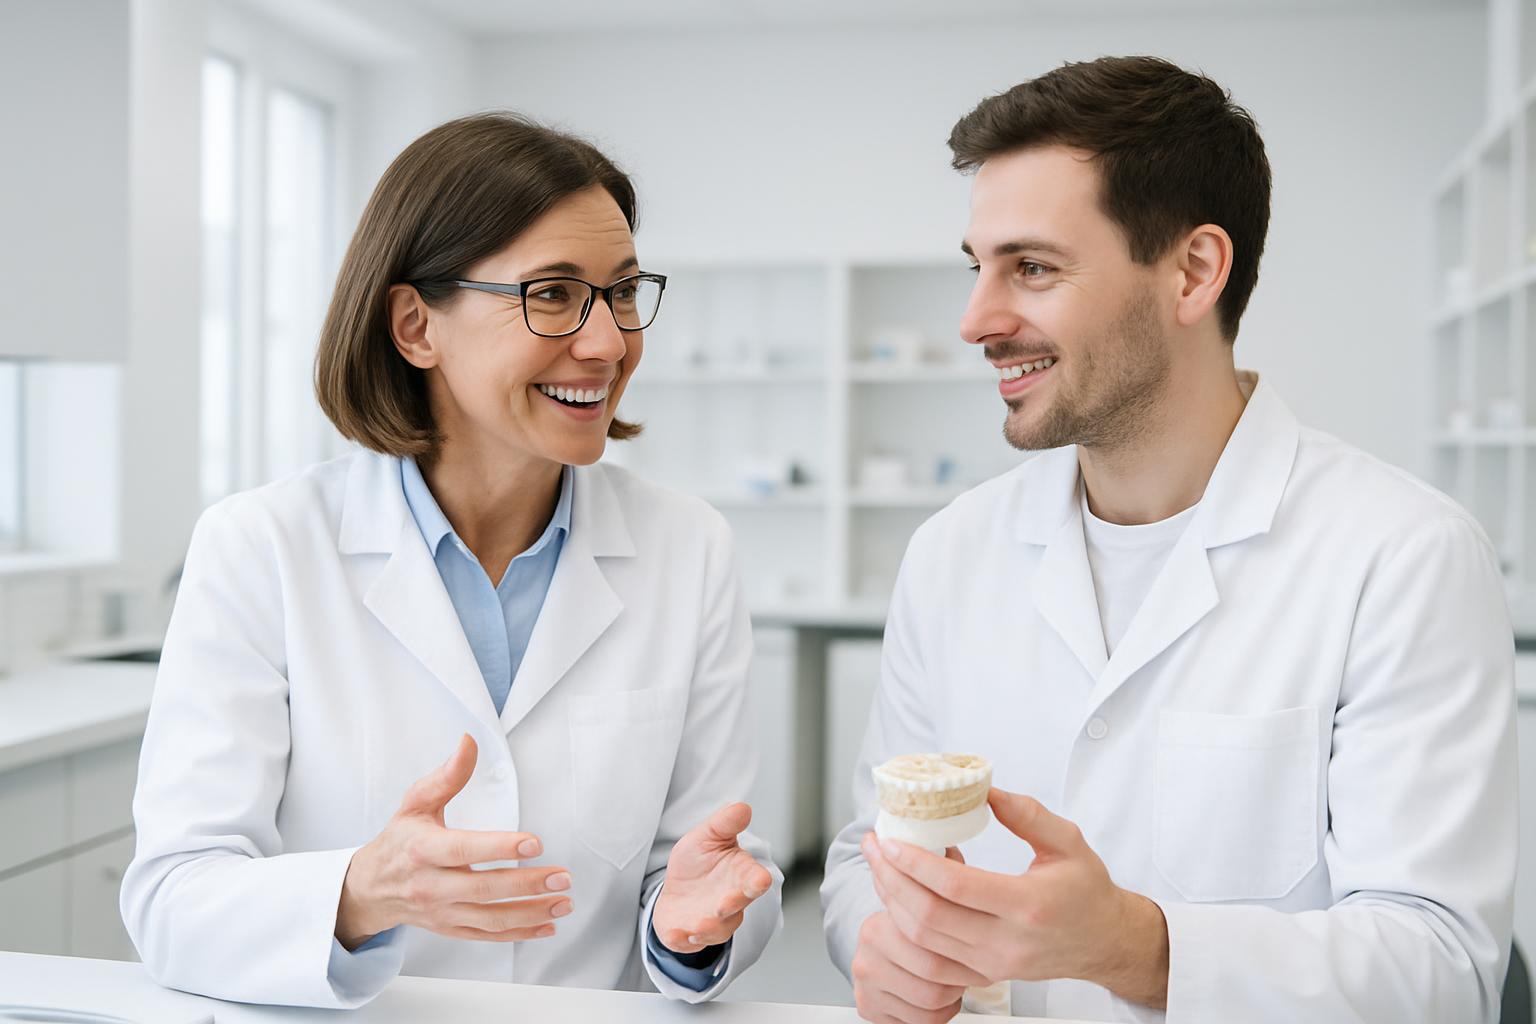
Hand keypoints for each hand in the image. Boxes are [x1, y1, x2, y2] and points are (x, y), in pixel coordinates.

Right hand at [335, 734, 572, 948]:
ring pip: (491, 918)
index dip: (499, 847)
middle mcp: (431, 885)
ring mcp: (442, 911)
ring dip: (532, 913)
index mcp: (422, 850)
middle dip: (527, 884)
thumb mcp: (415, 803)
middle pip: (484, 888)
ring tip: (563, 902)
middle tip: (562, 876)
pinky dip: (520, 934)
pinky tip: (547, 926)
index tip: (534, 842)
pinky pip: (488, 936)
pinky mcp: (451, 928)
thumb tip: (469, 742)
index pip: (464, 850)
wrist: (369, 888)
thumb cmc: (398, 840)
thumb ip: (447, 776)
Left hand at [651, 802, 772, 954]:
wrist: (678, 889)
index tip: (760, 880)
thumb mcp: (707, 836)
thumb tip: (742, 807)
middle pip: (737, 907)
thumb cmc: (700, 861)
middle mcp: (732, 902)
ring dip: (708, 927)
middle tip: (725, 903)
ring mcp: (713, 922)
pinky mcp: (690, 935)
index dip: (758, 880)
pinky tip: (676, 934)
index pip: (756, 880)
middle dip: (732, 906)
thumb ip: (725, 823)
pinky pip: (689, 942)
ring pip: (716, 929)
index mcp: (741, 876)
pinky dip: (683, 939)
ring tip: (697, 925)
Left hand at [863, 788, 1168, 1009]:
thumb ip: (1027, 814)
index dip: (915, 862)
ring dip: (892, 902)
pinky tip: (900, 899)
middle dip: (891, 879)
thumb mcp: (1068, 840)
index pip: (956, 886)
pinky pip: (931, 960)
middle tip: (873, 847)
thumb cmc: (1087, 889)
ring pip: (923, 941)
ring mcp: (994, 965)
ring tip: (881, 867)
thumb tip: (985, 790)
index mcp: (1029, 904)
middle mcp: (1007, 942)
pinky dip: (907, 931)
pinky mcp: (985, 976)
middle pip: (929, 917)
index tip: (890, 839)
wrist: (1105, 940)